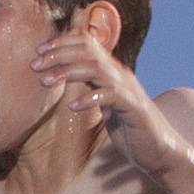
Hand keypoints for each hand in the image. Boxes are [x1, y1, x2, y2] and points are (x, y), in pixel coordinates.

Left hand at [34, 21, 153, 152]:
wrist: (159, 149)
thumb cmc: (129, 127)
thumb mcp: (105, 102)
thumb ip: (90, 86)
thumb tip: (67, 76)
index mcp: (111, 71)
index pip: (86, 44)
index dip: (61, 43)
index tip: (38, 52)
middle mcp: (119, 75)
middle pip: (88, 51)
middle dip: (58, 55)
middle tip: (34, 66)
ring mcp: (127, 89)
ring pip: (95, 68)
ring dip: (67, 71)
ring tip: (45, 81)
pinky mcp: (133, 108)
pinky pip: (110, 95)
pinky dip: (89, 98)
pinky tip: (72, 106)